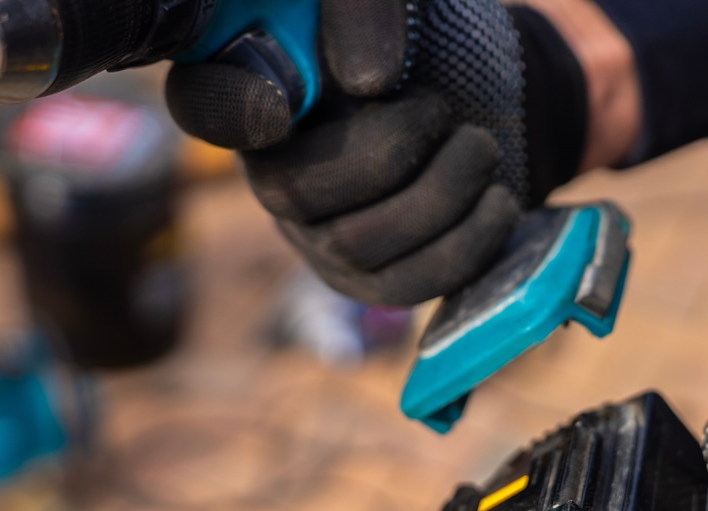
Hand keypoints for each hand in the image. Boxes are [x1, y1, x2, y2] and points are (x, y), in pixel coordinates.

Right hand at [165, 0, 590, 306]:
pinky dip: (467, 244)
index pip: (208, 103)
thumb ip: (364, 17)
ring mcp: (318, 238)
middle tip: (444, 110)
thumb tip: (370, 82)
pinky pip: (406, 287)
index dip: (232, 106)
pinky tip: (499, 201)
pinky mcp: (371, 282)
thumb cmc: (420, 46)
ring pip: (355, 246)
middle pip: (292, 193)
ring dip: (440, 194)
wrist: (485, 102)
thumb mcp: (392, 14)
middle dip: (389, 153)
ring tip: (481, 149)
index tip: (284, 106)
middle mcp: (271, 172)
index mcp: (259, 90)